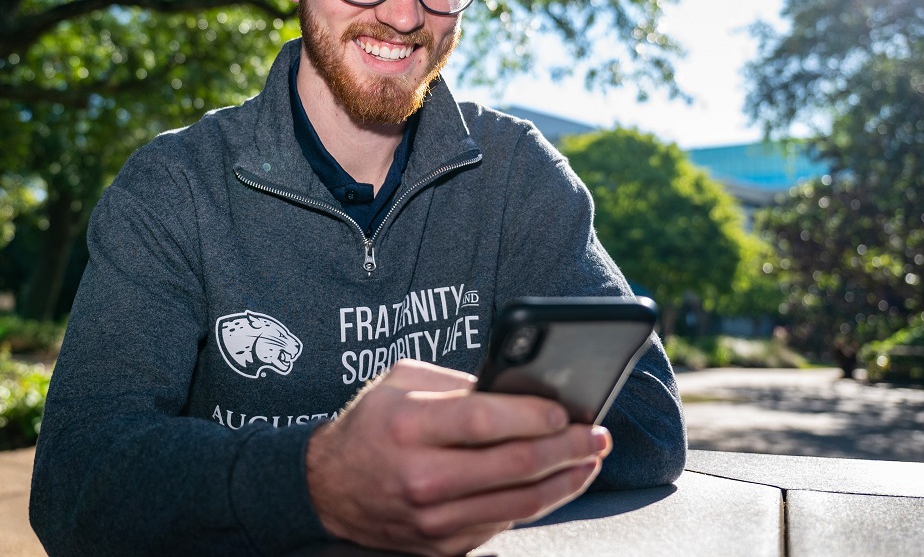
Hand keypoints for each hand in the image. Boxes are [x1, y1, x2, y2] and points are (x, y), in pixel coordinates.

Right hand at [305, 359, 610, 555]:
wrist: (327, 488)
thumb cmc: (370, 425)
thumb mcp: (402, 382)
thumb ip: (458, 383)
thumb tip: (519, 389)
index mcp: (409, 426)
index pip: (486, 420)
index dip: (535, 415)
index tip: (566, 411)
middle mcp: (421, 476)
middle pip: (515, 464)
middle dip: (567, 448)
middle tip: (595, 435)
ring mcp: (432, 518)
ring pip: (519, 502)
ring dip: (565, 481)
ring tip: (588, 460)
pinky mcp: (441, 545)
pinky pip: (502, 523)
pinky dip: (534, 503)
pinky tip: (552, 484)